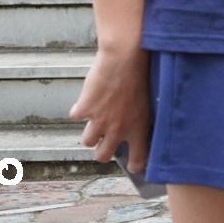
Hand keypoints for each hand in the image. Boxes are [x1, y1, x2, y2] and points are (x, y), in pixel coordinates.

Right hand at [69, 43, 150, 170]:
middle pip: (102, 156)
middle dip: (102, 150)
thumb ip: (139, 116)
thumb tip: (134, 123)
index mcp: (138, 127)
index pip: (138, 158)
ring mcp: (99, 121)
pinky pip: (76, 115)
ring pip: (87, 141)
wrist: (124, 57)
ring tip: (96, 118)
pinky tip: (88, 97)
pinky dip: (79, 108)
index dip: (135, 164)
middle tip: (105, 140)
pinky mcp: (84, 110)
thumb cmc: (141, 73)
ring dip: (90, 131)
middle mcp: (118, 129)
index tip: (134, 165)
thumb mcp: (148, 99)